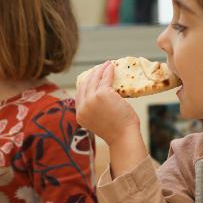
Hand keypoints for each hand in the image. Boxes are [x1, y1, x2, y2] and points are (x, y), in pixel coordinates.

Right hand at [76, 61, 147, 177]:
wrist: (123, 137)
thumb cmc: (117, 132)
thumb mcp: (99, 121)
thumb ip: (95, 111)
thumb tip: (102, 99)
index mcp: (80, 116)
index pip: (79, 95)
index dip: (85, 85)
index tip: (92, 78)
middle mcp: (83, 107)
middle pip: (84, 85)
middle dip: (92, 75)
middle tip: (99, 69)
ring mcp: (91, 100)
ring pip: (94, 80)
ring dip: (100, 70)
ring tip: (106, 65)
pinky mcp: (102, 94)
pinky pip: (104, 78)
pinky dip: (107, 71)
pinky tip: (111, 66)